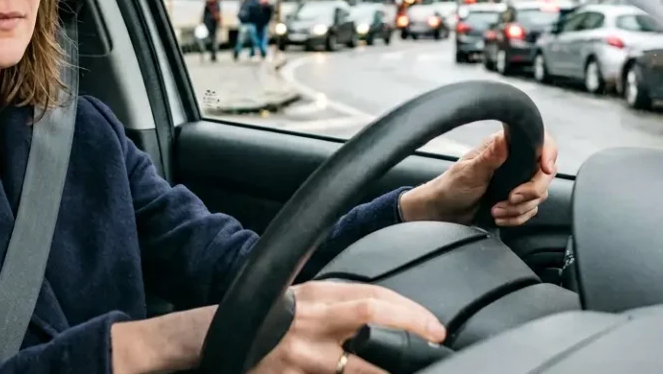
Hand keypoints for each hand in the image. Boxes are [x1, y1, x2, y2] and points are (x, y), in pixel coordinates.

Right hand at [249, 281, 444, 373]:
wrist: (226, 338)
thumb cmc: (274, 315)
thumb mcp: (307, 296)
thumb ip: (344, 299)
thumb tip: (392, 310)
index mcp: (316, 298)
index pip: (372, 300)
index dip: (409, 313)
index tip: (435, 327)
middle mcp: (311, 328)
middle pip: (370, 324)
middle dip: (410, 334)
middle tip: (436, 345)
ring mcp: (303, 360)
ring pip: (359, 371)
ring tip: (413, 373)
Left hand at [400, 130, 557, 226]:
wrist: (444, 211)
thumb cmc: (452, 186)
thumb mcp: (470, 171)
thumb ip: (490, 157)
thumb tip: (504, 139)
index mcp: (505, 147)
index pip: (539, 142)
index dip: (548, 154)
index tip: (545, 169)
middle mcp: (515, 162)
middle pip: (545, 173)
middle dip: (531, 190)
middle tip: (511, 198)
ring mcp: (517, 182)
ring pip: (539, 195)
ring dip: (518, 208)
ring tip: (496, 209)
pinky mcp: (516, 201)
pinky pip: (530, 210)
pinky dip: (516, 217)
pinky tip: (499, 216)